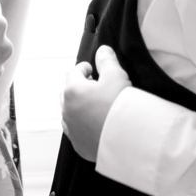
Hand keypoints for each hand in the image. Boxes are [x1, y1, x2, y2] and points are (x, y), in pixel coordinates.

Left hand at [61, 46, 130, 160]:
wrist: (129, 140)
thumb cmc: (121, 106)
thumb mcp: (116, 76)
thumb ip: (107, 61)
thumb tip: (102, 50)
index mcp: (72, 91)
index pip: (73, 73)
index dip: (83, 68)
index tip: (91, 68)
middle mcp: (67, 110)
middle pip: (68, 93)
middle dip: (79, 87)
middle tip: (93, 86)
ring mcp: (71, 129)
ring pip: (70, 113)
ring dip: (79, 106)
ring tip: (94, 105)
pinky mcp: (79, 145)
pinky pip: (76, 131)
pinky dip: (82, 125)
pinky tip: (95, 124)